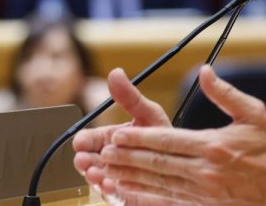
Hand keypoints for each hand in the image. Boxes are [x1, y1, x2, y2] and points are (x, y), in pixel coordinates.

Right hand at [73, 69, 174, 202]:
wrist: (184, 163)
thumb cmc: (164, 138)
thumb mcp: (148, 114)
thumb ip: (130, 97)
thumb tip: (115, 72)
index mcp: (110, 138)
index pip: (87, 140)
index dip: (82, 141)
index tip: (81, 142)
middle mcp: (109, 159)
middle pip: (87, 161)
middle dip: (84, 161)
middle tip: (85, 160)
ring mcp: (114, 178)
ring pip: (97, 179)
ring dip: (95, 176)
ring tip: (97, 173)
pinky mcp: (123, 196)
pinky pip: (112, 195)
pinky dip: (110, 191)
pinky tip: (113, 185)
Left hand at [92, 65, 265, 204]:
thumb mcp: (253, 112)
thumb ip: (224, 93)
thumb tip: (205, 71)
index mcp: (213, 145)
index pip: (167, 141)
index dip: (139, 139)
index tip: (117, 135)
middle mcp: (205, 171)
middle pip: (157, 164)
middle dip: (126, 158)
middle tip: (102, 153)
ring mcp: (204, 193)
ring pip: (158, 185)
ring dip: (129, 179)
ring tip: (107, 172)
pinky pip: (168, 203)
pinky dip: (144, 199)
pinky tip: (128, 194)